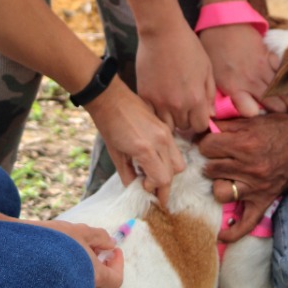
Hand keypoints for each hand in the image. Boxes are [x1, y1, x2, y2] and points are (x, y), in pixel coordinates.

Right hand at [41, 220, 124, 287]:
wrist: (21, 250)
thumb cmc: (55, 240)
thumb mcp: (81, 231)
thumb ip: (100, 237)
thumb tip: (111, 243)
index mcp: (93, 275)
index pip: (115, 280)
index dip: (118, 264)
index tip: (114, 249)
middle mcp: (82, 286)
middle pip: (99, 277)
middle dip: (99, 259)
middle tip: (94, 243)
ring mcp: (68, 286)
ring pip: (84, 274)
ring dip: (85, 259)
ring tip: (75, 241)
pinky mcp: (56, 282)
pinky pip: (71, 275)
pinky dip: (74, 262)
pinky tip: (63, 247)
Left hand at [84, 78, 185, 208]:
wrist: (110, 98)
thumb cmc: (108, 126)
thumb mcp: (115, 155)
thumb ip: (128, 175)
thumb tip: (137, 188)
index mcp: (146, 149)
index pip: (162, 179)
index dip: (154, 189)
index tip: (143, 189)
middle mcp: (161, 141)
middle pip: (173, 172)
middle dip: (163, 184)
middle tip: (150, 188)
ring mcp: (166, 132)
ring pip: (178, 162)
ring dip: (168, 171)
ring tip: (152, 172)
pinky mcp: (166, 127)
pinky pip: (174, 149)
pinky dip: (167, 158)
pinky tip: (153, 158)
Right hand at [135, 23, 215, 131]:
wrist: (162, 32)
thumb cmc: (188, 47)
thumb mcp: (207, 68)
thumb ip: (209, 93)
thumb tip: (210, 114)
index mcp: (196, 98)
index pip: (200, 126)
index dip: (199, 121)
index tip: (196, 113)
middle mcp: (178, 105)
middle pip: (183, 127)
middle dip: (185, 119)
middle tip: (183, 106)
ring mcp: (159, 101)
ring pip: (165, 125)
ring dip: (169, 118)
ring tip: (170, 106)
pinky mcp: (144, 95)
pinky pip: (150, 114)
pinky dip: (155, 112)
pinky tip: (158, 101)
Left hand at [199, 24, 287, 115]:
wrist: (223, 24)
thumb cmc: (213, 49)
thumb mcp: (212, 76)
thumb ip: (220, 95)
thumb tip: (217, 114)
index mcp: (234, 87)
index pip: (251, 110)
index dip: (259, 118)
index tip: (265, 122)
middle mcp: (250, 80)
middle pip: (273, 101)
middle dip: (284, 112)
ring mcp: (261, 68)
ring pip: (281, 88)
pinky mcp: (268, 56)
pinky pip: (283, 71)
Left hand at [199, 112, 287, 241]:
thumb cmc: (283, 127)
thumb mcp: (254, 119)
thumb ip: (228, 123)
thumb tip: (204, 126)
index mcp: (245, 143)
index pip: (207, 146)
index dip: (205, 142)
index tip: (209, 142)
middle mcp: (250, 167)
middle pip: (210, 168)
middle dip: (210, 160)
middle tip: (217, 157)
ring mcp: (257, 186)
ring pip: (220, 192)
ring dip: (218, 184)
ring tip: (224, 177)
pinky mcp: (265, 200)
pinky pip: (247, 223)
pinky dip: (233, 232)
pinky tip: (221, 233)